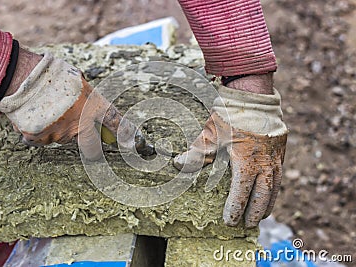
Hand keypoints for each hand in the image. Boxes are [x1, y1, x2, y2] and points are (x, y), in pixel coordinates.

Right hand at [0, 50, 148, 159]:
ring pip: (65, 139)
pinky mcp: (40, 139)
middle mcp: (80, 125)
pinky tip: (37, 115)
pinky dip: (42, 130)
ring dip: (61, 130)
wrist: (21, 77)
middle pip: (92, 149)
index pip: (116, 123)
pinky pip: (44, 139)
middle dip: (92, 148)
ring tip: (50, 110)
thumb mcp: (79, 81)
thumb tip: (94, 109)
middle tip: (84, 137)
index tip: (133, 143)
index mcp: (93, 106)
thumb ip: (89, 98)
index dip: (126, 134)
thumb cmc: (52, 73)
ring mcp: (59, 134)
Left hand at [173, 81, 287, 227]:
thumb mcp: (210, 135)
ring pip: (274, 187)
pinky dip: (274, 187)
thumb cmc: (229, 115)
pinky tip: (270, 192)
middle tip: (249, 225)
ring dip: (268, 203)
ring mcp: (275, 156)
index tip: (230, 222)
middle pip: (262, 195)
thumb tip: (177, 164)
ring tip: (262, 215)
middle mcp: (265, 162)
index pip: (241, 193)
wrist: (252, 94)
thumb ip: (196, 153)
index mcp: (246, 161)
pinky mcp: (280, 149)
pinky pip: (279, 174)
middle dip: (255, 212)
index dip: (235, 209)